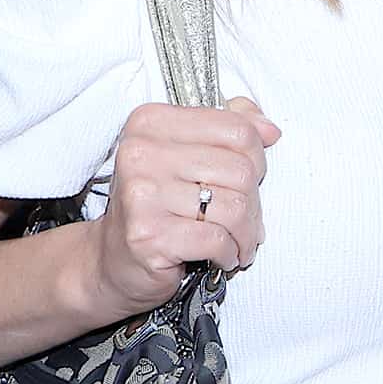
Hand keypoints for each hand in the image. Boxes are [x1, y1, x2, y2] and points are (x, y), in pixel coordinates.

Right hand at [79, 96, 279, 318]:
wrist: (113, 260)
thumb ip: (227, 131)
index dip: (256, 160)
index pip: (237, 130)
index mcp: (151, 122)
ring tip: (238, 241)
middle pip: (241, 170)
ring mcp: (142, 195)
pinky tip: (220, 257)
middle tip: (244, 221)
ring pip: (235, 207)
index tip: (248, 181)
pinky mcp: (149, 235)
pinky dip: (230, 253)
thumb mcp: (188, 155)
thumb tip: (270, 129)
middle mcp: (141, 153)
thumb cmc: (157, 206)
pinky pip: (218, 240)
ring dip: (246, 233)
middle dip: (254, 203)